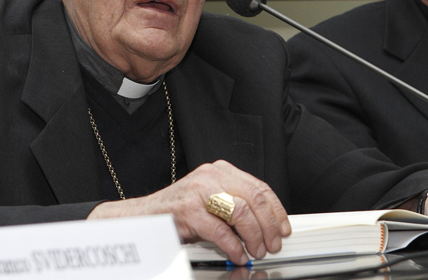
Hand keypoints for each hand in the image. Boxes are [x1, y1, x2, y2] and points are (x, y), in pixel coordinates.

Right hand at [87, 160, 290, 264]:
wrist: (143, 217)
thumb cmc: (179, 212)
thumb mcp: (211, 201)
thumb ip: (236, 204)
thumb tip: (267, 224)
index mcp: (220, 171)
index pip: (259, 187)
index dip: (276, 210)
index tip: (283, 227)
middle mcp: (211, 176)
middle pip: (254, 198)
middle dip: (269, 225)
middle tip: (273, 244)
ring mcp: (198, 191)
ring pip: (240, 211)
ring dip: (254, 236)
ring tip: (256, 251)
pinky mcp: (188, 210)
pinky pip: (220, 230)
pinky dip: (233, 246)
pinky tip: (237, 255)